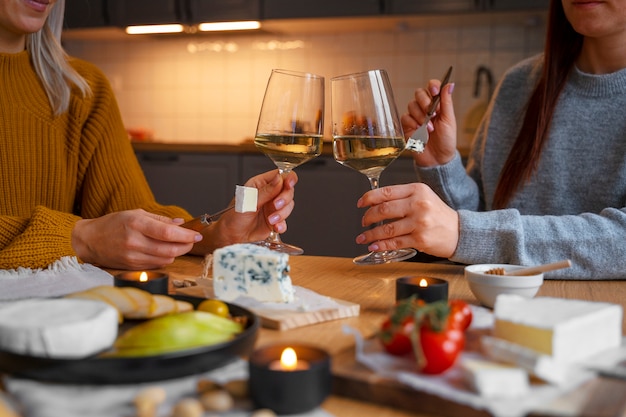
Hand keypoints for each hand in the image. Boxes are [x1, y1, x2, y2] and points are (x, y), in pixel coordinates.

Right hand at [72, 209, 201, 269]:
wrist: (89, 241)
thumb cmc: (112, 224)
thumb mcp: (135, 214)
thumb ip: (160, 219)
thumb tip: (180, 222)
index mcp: (136, 224)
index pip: (168, 233)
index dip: (186, 235)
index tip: (196, 235)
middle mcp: (135, 241)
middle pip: (170, 249)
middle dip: (185, 246)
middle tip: (191, 241)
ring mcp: (133, 256)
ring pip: (165, 259)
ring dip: (176, 253)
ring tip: (178, 245)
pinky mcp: (132, 267)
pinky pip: (157, 265)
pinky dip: (165, 259)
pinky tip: (164, 252)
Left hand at [193, 169, 296, 251]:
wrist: (230, 237)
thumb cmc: (233, 217)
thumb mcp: (248, 201)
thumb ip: (266, 191)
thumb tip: (279, 179)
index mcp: (260, 184)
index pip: (280, 176)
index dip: (288, 178)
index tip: (289, 184)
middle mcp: (268, 195)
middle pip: (288, 191)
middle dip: (284, 199)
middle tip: (276, 205)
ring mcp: (272, 208)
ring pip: (288, 206)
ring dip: (282, 213)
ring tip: (271, 220)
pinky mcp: (275, 221)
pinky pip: (285, 221)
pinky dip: (282, 224)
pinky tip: (276, 227)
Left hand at [355, 183, 458, 257]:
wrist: (459, 232)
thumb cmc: (438, 215)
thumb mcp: (423, 198)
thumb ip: (402, 197)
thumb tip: (374, 203)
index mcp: (417, 190)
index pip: (386, 192)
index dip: (369, 198)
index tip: (360, 204)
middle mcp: (419, 205)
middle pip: (384, 210)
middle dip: (368, 217)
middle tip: (363, 222)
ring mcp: (420, 223)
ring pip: (387, 229)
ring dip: (370, 234)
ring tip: (363, 237)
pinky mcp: (420, 240)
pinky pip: (395, 243)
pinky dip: (381, 245)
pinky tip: (374, 246)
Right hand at [402, 81, 456, 166]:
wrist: (438, 158)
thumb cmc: (446, 140)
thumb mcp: (449, 120)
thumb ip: (446, 102)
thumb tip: (449, 84)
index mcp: (437, 104)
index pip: (432, 87)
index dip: (432, 86)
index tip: (435, 92)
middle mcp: (425, 107)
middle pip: (419, 93)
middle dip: (425, 102)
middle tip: (432, 114)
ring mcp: (415, 116)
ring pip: (411, 105)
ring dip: (421, 116)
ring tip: (429, 129)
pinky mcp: (407, 125)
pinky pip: (405, 117)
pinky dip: (413, 123)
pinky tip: (420, 131)